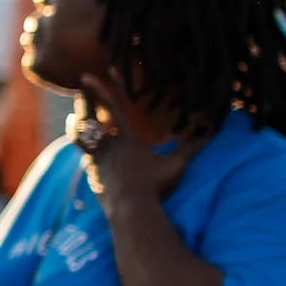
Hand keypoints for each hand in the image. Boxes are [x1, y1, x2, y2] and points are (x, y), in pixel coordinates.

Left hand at [74, 72, 197, 200]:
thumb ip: (191, 148)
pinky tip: (85, 150)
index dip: (100, 89)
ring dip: (78, 125)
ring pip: (81, 137)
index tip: (86, 75)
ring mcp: (97, 161)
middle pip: (89, 118)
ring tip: (74, 117)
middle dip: (84, 101)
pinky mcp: (92, 175)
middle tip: (79, 88)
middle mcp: (107, 146)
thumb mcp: (176, 165)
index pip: (112, 108)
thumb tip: (211, 134)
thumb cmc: (156, 186)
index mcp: (127, 139)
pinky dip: (85, 150)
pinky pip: (85, 157)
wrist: (131, 210)